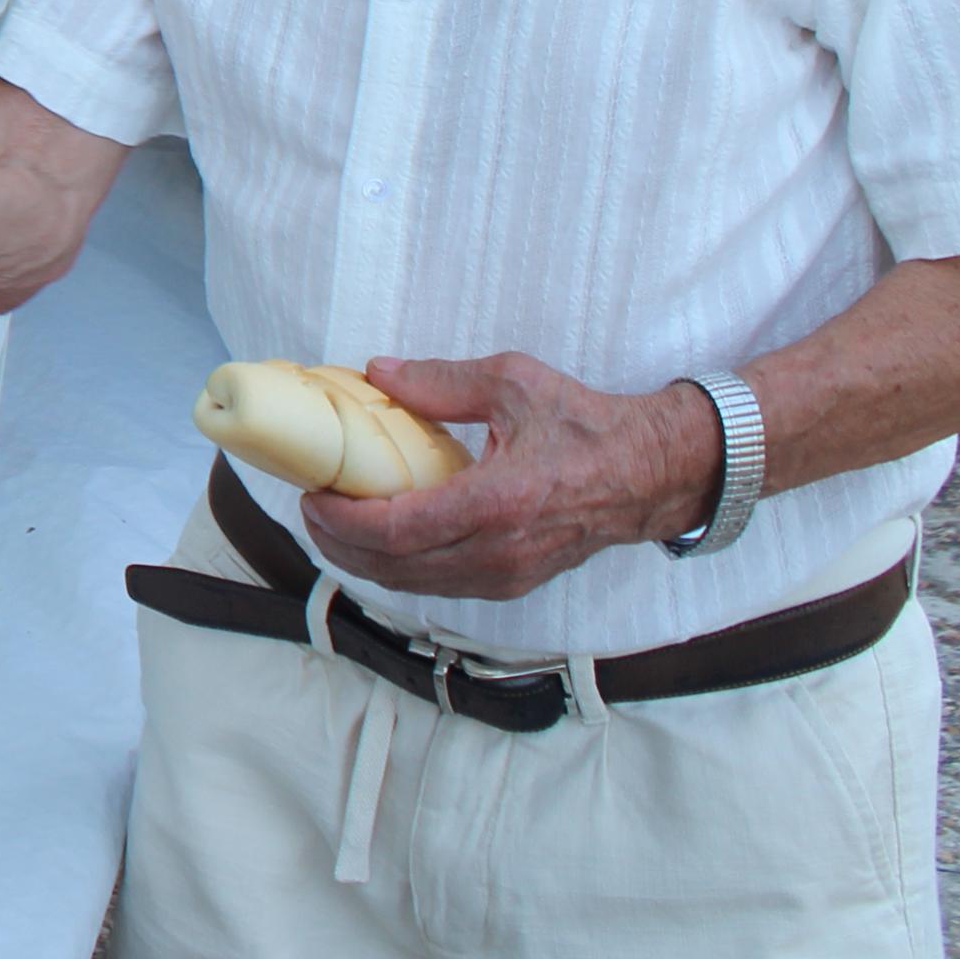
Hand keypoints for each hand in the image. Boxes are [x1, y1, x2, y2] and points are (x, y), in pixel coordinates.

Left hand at [296, 354, 718, 605]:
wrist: (649, 473)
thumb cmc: (585, 426)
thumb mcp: (512, 383)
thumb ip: (440, 382)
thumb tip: (378, 373)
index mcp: (496, 504)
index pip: (396, 530)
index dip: (343, 520)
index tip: (312, 494)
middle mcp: (498, 552)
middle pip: (392, 567)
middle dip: (339, 543)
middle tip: (310, 508)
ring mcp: (506, 576)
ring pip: (412, 584)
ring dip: (363, 560)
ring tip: (333, 523)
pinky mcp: (511, 584)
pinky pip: (439, 586)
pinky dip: (399, 567)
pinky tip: (379, 539)